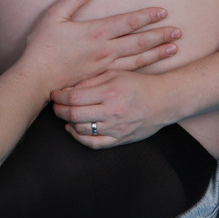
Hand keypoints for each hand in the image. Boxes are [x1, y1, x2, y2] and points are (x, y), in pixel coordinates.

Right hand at [20, 0, 178, 93]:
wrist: (37, 78)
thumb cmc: (43, 46)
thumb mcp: (53, 15)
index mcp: (95, 32)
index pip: (127, 22)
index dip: (146, 16)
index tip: (162, 11)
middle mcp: (105, 50)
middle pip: (139, 41)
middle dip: (160, 35)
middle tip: (178, 31)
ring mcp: (104, 66)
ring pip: (138, 59)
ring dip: (157, 53)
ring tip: (174, 49)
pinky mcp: (101, 77)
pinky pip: (128, 72)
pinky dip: (144, 68)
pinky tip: (152, 66)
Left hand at [51, 69, 172, 148]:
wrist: (164, 101)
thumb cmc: (138, 84)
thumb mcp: (115, 74)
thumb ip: (91, 81)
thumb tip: (67, 89)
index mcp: (110, 92)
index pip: (74, 97)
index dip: (58, 97)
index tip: (54, 94)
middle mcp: (112, 112)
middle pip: (74, 114)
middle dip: (58, 110)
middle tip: (55, 105)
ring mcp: (116, 128)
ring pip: (81, 130)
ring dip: (67, 122)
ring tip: (64, 114)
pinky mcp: (120, 139)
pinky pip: (94, 143)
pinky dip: (79, 137)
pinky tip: (73, 129)